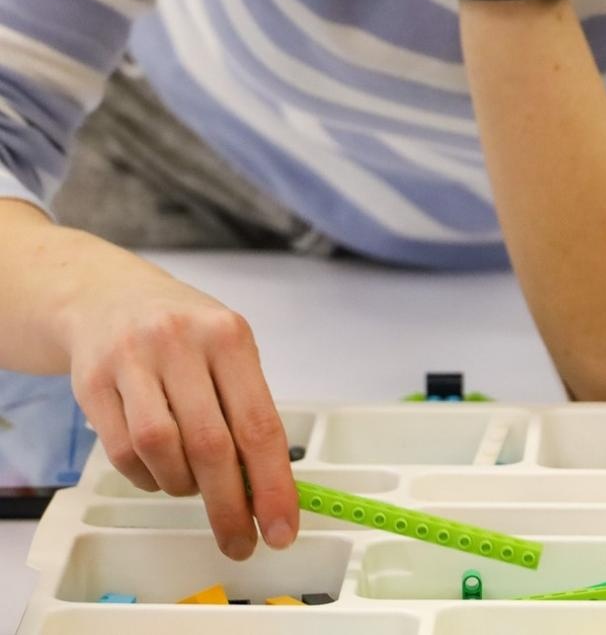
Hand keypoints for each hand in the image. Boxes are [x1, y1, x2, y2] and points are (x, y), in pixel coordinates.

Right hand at [58, 237, 297, 559]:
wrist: (107, 296)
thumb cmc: (183, 332)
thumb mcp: (227, 350)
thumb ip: (247, 409)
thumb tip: (269, 486)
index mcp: (230, 337)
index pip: (259, 424)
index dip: (273, 484)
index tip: (282, 527)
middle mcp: (182, 344)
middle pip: (211, 446)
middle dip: (230, 505)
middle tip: (241, 542)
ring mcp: (132, 362)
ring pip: (162, 451)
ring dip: (182, 486)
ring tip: (191, 485)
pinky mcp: (91, 383)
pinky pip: (122, 452)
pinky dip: (147, 476)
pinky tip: (158, 469)